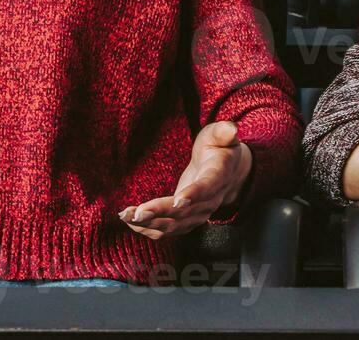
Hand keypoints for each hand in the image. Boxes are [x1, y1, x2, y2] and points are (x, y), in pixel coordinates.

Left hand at [120, 121, 252, 239]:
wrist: (226, 172)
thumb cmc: (219, 148)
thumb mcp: (221, 134)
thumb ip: (224, 131)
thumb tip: (231, 129)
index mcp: (218, 176)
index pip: (207, 187)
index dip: (194, 194)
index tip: (178, 200)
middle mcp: (210, 200)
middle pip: (186, 211)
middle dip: (161, 213)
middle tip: (138, 213)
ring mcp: (198, 214)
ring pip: (174, 225)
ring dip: (149, 224)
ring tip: (126, 216)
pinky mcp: (186, 220)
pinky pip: (167, 230)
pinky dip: (148, 228)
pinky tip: (130, 221)